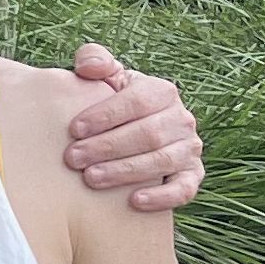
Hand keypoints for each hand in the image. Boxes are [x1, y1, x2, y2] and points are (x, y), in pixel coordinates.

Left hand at [67, 44, 204, 211]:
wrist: (132, 132)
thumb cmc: (111, 103)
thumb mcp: (105, 79)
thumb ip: (95, 61)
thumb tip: (89, 66)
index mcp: (162, 92)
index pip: (137, 101)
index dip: (106, 115)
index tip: (74, 129)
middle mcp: (181, 119)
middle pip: (148, 133)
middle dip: (108, 147)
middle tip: (73, 159)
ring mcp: (189, 149)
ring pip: (163, 161)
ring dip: (126, 171)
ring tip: (91, 178)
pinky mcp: (191, 175)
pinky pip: (185, 188)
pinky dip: (163, 196)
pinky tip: (135, 201)